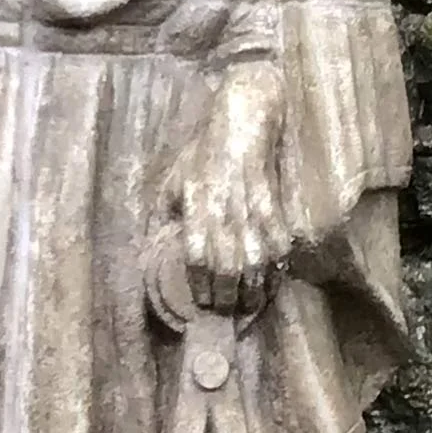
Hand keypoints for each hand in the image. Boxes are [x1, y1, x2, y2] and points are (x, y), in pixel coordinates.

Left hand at [158, 60, 288, 313]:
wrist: (242, 121)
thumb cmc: (202, 152)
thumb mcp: (172, 177)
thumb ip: (163, 212)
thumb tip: (153, 244)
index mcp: (196, 203)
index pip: (197, 255)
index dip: (200, 283)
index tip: (200, 300)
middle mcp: (224, 210)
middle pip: (227, 265)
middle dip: (226, 294)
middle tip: (223, 310)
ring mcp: (251, 208)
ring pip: (254, 260)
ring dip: (251, 288)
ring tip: (247, 304)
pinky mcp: (274, 205)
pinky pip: (278, 244)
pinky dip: (276, 267)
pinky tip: (270, 280)